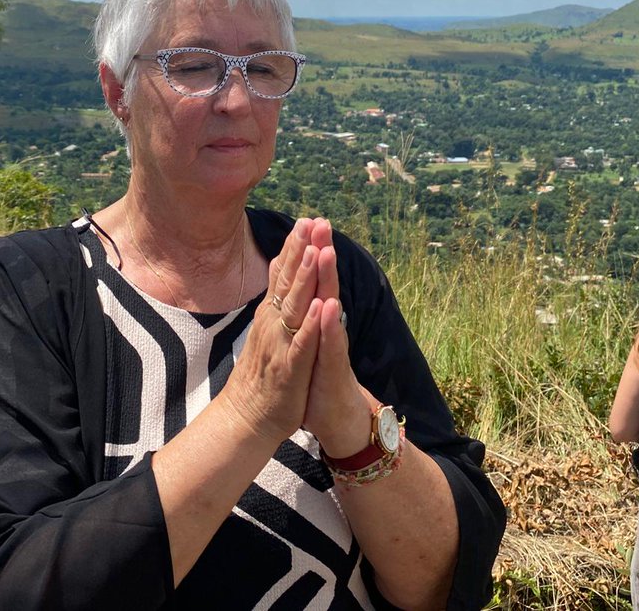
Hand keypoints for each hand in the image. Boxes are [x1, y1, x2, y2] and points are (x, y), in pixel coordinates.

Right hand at [218, 226, 321, 446]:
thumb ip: (276, 297)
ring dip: (305, 278)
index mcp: (272, 313)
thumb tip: (281, 265)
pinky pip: (301, 343)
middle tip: (312, 222)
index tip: (307, 219)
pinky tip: (320, 306)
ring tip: (316, 252)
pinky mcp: (289, 368)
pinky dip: (310, 324)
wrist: (248, 416)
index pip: (283, 274)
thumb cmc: (263, 371)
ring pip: (294, 306)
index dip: (295, 247)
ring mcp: (280, 343)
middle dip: (301, 251)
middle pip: (288, 281)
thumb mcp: (268, 328)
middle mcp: (273, 323)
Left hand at [301, 220, 371, 457]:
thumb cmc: (317, 378)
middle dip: (321, 253)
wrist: (336, 418)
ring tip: (327, 252)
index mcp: (315, 320)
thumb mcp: (307, 341)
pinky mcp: (333, 370)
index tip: (306, 220)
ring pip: (329, 309)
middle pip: (323, 284)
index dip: (309, 252)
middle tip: (321, 222)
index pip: (311, 280)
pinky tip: (329, 307)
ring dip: (328, 281)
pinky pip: (331, 345)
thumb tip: (302, 287)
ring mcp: (331, 347)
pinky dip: (329, 327)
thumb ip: (306, 314)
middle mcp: (326, 328)